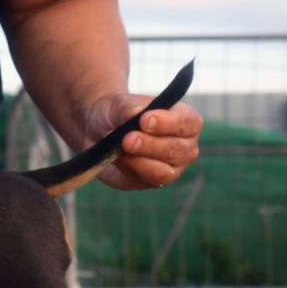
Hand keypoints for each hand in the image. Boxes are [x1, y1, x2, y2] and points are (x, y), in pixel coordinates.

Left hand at [84, 93, 203, 190]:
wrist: (98, 133)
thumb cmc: (116, 114)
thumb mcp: (117, 104)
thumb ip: (128, 108)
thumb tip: (134, 114)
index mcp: (185, 120)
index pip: (188, 122)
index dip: (168, 122)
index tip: (144, 120)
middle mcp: (185, 146)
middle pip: (177, 150)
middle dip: (150, 144)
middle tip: (128, 139)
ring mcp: (172, 167)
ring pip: (164, 171)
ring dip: (140, 160)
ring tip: (121, 148)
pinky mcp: (153, 183)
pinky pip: (147, 181)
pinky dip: (131, 170)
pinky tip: (118, 159)